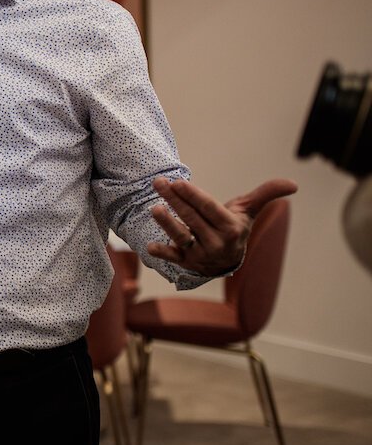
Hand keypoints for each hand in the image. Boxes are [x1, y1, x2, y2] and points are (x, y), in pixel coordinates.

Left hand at [147, 176, 297, 275]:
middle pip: (192, 218)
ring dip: (167, 224)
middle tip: (158, 182)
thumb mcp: (249, 210)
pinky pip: (174, 258)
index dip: (193, 195)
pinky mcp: (186, 262)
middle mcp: (216, 242)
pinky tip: (150, 247)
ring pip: (181, 236)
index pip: (209, 208)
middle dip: (174, 199)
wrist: (227, 260)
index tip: (178, 182)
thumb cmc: (235, 227)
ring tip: (155, 209)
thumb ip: (266, 194)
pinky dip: (162, 253)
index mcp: (230, 227)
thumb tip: (294, 183)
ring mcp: (200, 253)